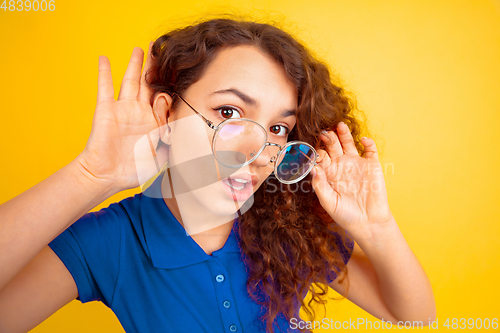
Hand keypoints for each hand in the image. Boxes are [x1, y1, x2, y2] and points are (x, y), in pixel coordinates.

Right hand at [76, 43, 167, 190]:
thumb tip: (193, 145)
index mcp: (154, 123)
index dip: (171, 91)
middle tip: (162, 51)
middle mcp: (139, 113)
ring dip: (135, 64)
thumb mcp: (161, 160)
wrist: (106, 176)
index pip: (165, 100)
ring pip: (130, 81)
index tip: (179, 79)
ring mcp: (123, 110)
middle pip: (149, 85)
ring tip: (141, 48)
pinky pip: (104, 87)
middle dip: (156, 69)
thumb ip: (175, 149)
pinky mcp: (106, 110)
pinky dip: (104, 72)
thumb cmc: (133, 172)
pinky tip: (104, 58)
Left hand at [311, 122, 393, 239]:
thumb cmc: (345, 215)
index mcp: (329, 173)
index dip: (316, 152)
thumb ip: (320, 185)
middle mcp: (341, 165)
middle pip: (332, 146)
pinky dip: (368, 142)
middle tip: (324, 133)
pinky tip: (363, 139)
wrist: (368, 223)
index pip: (320, 156)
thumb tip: (313, 168)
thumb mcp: (328, 202)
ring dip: (344, 134)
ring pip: (349, 143)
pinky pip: (370, 150)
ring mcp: (356, 163)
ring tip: (339, 125)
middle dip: (328, 138)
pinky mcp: (372, 165)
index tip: (314, 150)